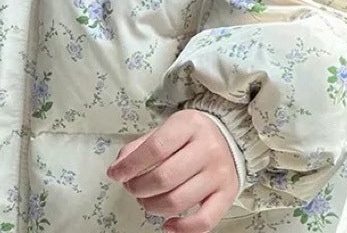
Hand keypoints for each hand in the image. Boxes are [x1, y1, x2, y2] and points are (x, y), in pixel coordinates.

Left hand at [106, 110, 239, 232]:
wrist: (231, 137)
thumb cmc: (192, 135)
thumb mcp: (168, 128)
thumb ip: (141, 146)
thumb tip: (118, 168)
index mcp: (189, 125)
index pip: (155, 148)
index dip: (130, 165)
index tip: (115, 174)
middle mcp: (207, 149)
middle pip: (164, 177)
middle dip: (139, 188)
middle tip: (131, 188)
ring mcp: (218, 174)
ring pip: (178, 201)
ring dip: (153, 207)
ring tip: (146, 201)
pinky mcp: (227, 196)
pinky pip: (204, 222)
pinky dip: (182, 229)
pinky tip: (167, 225)